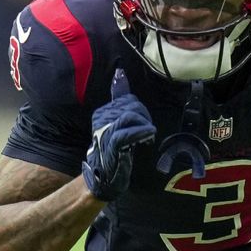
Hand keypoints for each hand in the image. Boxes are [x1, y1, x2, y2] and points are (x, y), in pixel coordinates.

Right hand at [82, 69, 155, 200]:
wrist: (104, 177)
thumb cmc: (115, 151)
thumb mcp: (119, 124)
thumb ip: (120, 100)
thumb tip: (120, 73)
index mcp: (103, 112)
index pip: (128, 98)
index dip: (141, 110)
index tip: (143, 125)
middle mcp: (101, 118)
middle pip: (132, 105)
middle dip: (145, 117)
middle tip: (147, 132)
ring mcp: (105, 130)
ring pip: (131, 115)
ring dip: (145, 125)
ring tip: (147, 136)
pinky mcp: (111, 143)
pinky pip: (128, 131)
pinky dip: (142, 132)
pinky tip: (148, 136)